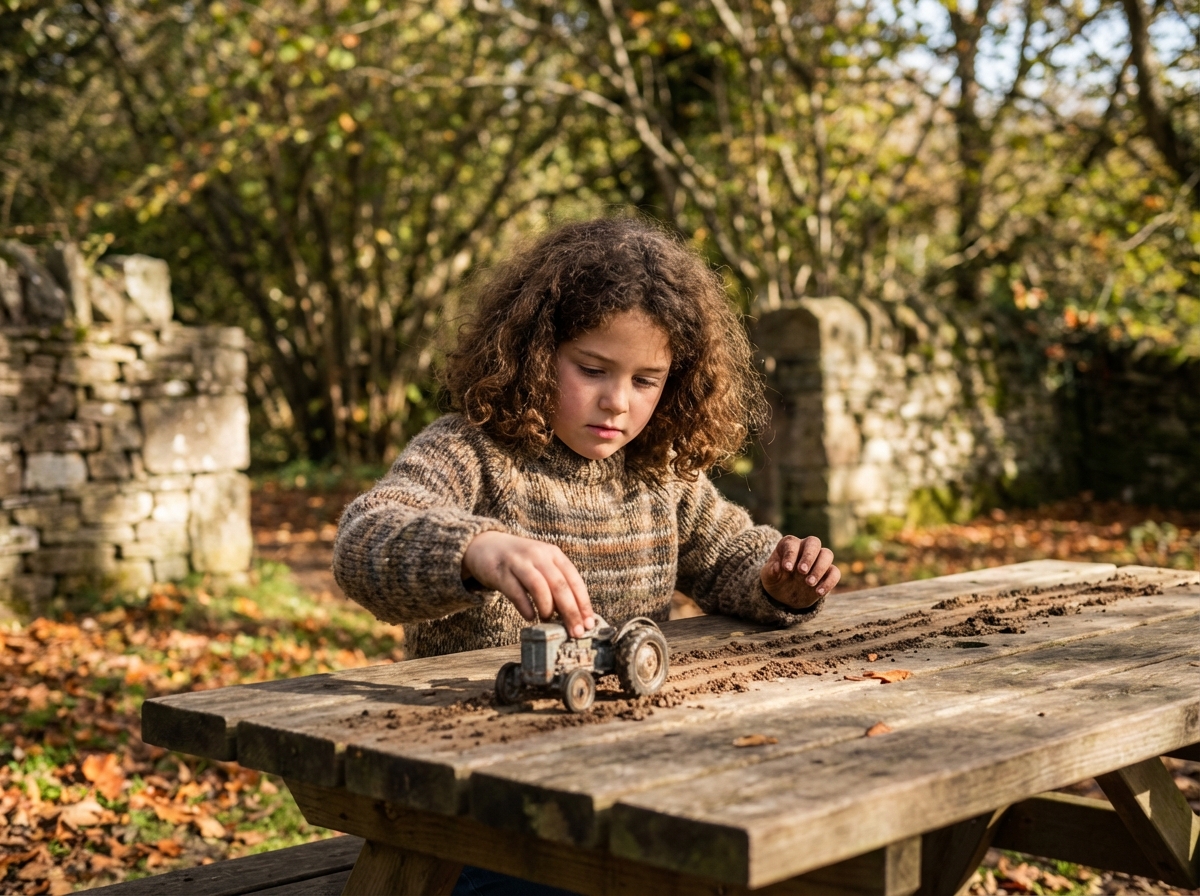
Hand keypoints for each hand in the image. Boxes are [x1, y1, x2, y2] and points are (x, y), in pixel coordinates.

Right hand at [463, 531, 595, 636]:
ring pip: (539, 586)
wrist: (485, 546)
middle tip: (575, 632)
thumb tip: (574, 615)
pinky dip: (525, 607)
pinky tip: (530, 617)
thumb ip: (557, 584)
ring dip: (547, 608)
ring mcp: (519, 562)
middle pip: (559, 585)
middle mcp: (538, 555)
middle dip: (570, 611)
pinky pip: (516, 592)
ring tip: (548, 621)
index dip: (583, 603)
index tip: (589, 624)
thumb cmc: (520, 562)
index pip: (574, 580)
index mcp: (554, 554)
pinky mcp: (500, 572)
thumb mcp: (542, 565)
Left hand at [760, 535, 839, 608]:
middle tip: (801, 572)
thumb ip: (771, 572)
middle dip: (809, 557)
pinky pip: (835, 572)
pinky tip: (818, 592)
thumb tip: (777, 567)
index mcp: (789, 545)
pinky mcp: (827, 573)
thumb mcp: (768, 577)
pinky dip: (829, 582)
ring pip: (827, 554)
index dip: (790, 555)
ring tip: (809, 583)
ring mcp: (818, 560)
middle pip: (813, 543)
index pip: (792, 543)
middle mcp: (806, 548)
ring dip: (820, 568)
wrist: (784, 594)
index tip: (787, 569)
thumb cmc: (775, 579)